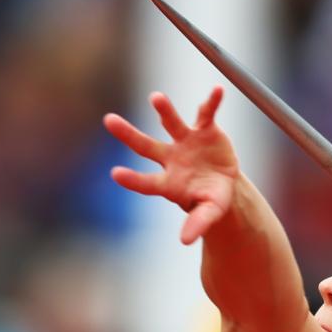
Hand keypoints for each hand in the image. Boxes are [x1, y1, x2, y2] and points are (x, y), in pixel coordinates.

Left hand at [104, 88, 238, 243]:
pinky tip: (217, 91)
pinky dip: (212, 102)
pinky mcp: (204, 129)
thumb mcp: (208, 213)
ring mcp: (185, 141)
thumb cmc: (211, 201)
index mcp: (168, 182)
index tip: (115, 174)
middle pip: (145, 146)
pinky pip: (207, 113)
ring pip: (171, 123)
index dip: (132, 180)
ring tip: (156, 98)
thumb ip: (198, 224)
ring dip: (164, 110)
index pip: (146, 182)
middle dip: (127, 134)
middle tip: (108, 121)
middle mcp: (171, 158)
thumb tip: (185, 241)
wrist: (223, 183)